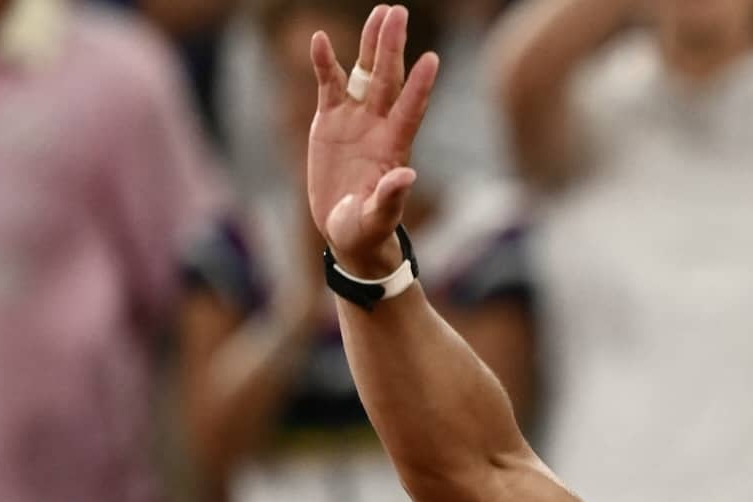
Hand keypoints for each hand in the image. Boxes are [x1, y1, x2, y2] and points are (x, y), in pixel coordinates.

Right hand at [305, 4, 439, 277]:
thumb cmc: (367, 230)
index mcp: (394, 148)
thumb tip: (407, 176)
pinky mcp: (330, 120)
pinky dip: (325, 63)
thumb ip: (390, 197)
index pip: (410, 110)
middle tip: (397, 12)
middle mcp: (379, 126)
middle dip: (392, 46)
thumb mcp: (376, 219)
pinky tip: (320, 39)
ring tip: (381, 13)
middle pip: (388, 79)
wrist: (347, 231)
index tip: (432, 59)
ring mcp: (356, 119)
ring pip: (365, 73)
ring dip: (372, 45)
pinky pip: (329, 84)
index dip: (419, 85)